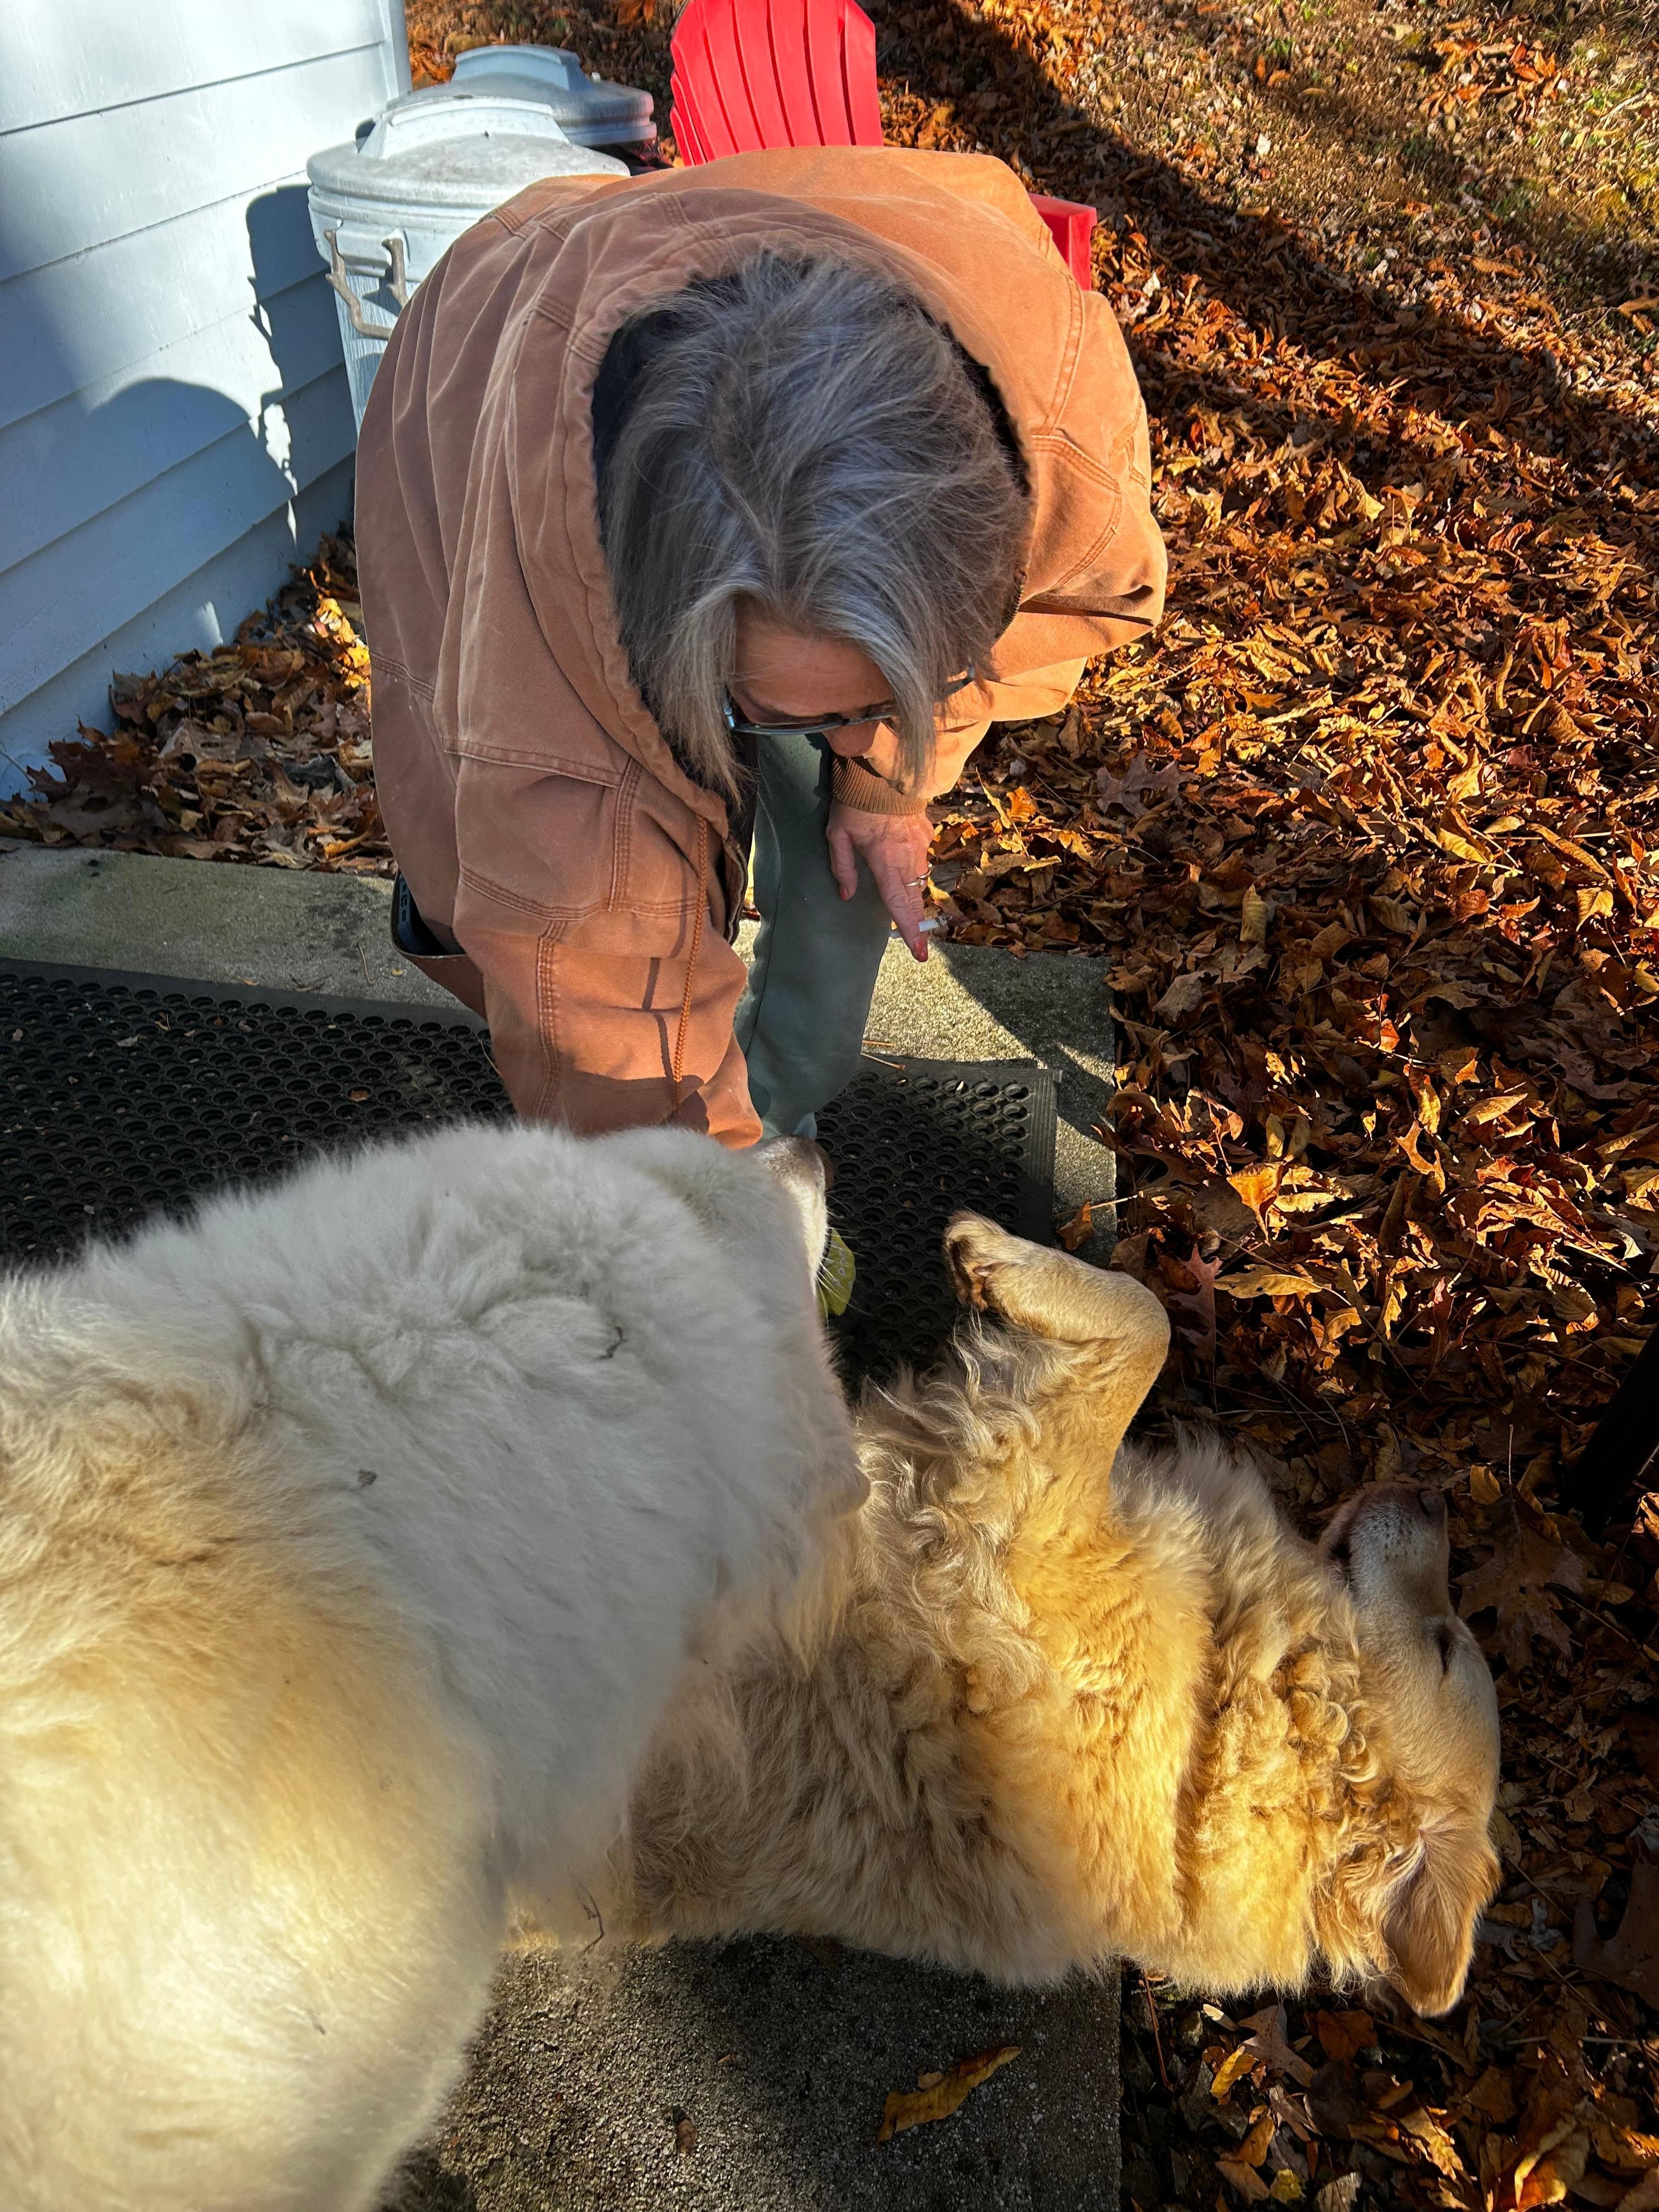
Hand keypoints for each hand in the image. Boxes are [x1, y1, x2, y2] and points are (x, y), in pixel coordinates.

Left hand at [826, 802, 932, 960]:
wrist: (881, 770)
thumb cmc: (854, 802)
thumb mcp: (837, 835)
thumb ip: (842, 867)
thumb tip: (846, 895)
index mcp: (885, 862)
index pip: (899, 905)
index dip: (909, 931)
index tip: (919, 953)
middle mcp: (907, 857)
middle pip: (914, 900)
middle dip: (917, 926)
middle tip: (920, 948)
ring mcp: (920, 845)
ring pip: (919, 880)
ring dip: (913, 897)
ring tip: (908, 910)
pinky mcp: (925, 832)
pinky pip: (921, 857)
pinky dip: (913, 868)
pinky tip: (902, 863)